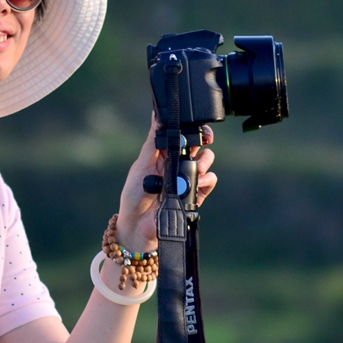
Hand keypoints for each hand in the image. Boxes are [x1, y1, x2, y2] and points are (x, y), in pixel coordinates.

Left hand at [114, 114, 217, 253]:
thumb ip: (151, 143)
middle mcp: (177, 165)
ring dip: (205, 161)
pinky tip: (199, 181)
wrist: (138, 226)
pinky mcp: (194, 195)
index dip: (192, 129)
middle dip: (203, 141)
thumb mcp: (141, 165)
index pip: (182, 136)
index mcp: (164, 155)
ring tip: (196, 167)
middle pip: (198, 146)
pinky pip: (208, 182)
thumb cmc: (134, 196)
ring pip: (206, 161)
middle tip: (203, 141)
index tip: (197, 126)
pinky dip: (207, 179)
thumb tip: (157, 116)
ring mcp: (187, 180)